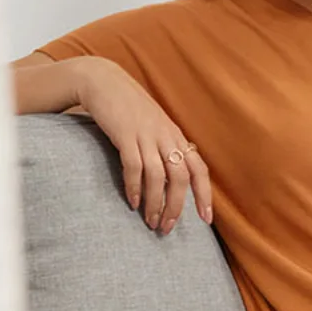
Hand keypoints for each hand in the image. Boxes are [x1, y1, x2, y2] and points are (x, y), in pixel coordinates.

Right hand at [73, 58, 212, 233]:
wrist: (104, 82)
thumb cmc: (129, 109)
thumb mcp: (154, 127)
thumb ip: (163, 149)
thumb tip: (169, 182)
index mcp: (176, 137)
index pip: (199, 169)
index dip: (205, 195)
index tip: (206, 220)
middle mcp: (166, 137)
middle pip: (181, 177)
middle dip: (177, 206)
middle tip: (168, 228)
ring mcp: (146, 135)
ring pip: (159, 175)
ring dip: (156, 202)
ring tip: (150, 222)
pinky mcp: (125, 134)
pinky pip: (134, 166)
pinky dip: (135, 187)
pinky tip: (132, 203)